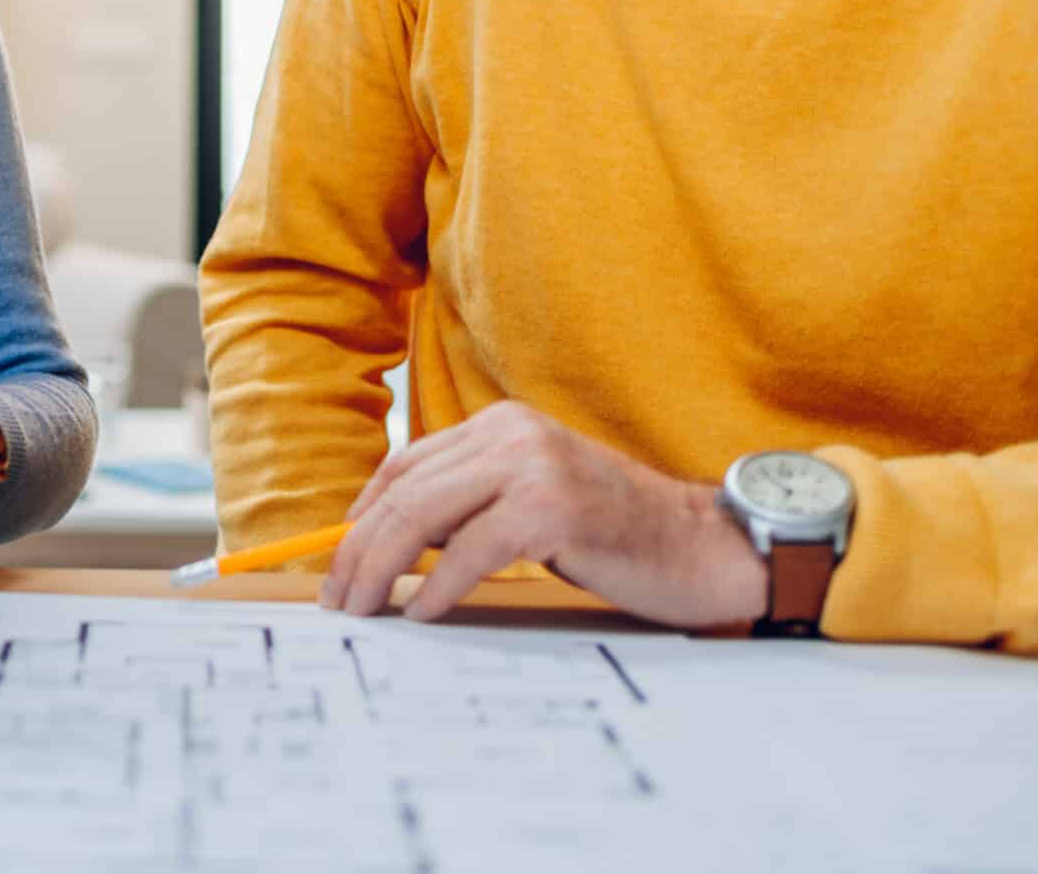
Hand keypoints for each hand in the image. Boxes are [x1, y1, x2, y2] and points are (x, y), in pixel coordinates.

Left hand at [318, 401, 768, 628]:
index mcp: (500, 424)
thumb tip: (389, 544)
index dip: (362, 514)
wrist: (701, 547)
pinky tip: (420, 612)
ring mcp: (532, 466)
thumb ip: (469, 505)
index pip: (405, 464)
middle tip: (336, 598)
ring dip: (381, 569)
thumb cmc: (613, 534)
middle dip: (358, 549)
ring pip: (424, 516)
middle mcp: (511, 432)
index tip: (338, 560)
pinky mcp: (551, 508)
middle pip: (406, 491)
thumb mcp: (529, 501)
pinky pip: (469, 551)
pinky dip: (436, 587)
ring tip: (363, 609)